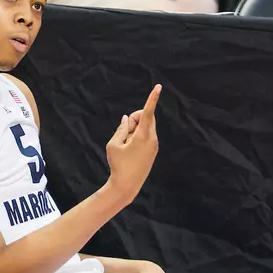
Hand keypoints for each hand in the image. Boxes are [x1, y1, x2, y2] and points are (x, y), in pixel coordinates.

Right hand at [105, 84, 160, 203]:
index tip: (159, 86)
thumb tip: (126, 119)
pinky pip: (146, 135)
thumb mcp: (113, 144)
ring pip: (145, 127)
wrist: (127, 185)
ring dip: (134, 129)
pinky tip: (130, 150)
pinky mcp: (153, 150)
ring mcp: (154, 145)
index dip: (152, 98)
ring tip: (126, 145)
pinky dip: (137, 136)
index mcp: (143, 136)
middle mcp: (152, 139)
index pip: (147, 112)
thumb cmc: (118, 164)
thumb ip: (121, 129)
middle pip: (145, 117)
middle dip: (134, 119)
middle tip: (123, 133)